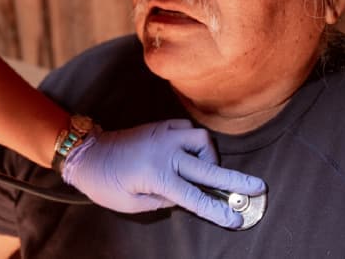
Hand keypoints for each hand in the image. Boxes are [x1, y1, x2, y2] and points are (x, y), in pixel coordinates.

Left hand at [61, 119, 265, 227]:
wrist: (87, 153)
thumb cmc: (106, 184)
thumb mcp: (133, 204)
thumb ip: (164, 201)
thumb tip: (187, 197)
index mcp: (157, 176)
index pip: (196, 197)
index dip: (218, 210)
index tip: (236, 218)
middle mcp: (165, 152)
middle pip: (209, 167)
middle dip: (235, 180)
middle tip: (257, 188)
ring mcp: (163, 135)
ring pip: (202, 140)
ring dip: (210, 155)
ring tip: (205, 170)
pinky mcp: (160, 126)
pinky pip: (188, 129)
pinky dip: (196, 141)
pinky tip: (191, 153)